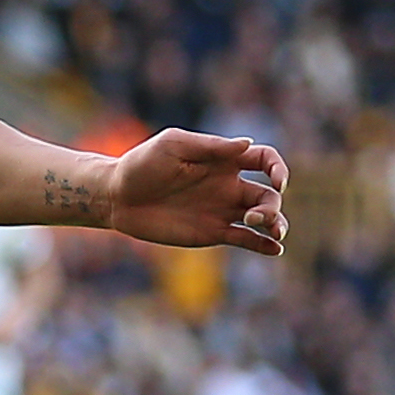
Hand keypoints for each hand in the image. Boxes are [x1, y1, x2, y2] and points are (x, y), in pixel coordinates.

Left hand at [102, 130, 289, 255]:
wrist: (116, 197)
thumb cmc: (141, 164)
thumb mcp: (172, 145)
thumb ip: (209, 146)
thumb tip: (247, 144)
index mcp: (223, 160)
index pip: (264, 159)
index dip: (278, 168)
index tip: (277, 181)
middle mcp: (227, 185)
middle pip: (267, 194)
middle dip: (272, 206)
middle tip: (255, 216)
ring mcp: (221, 210)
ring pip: (262, 217)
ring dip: (276, 224)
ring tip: (272, 231)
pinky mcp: (211, 232)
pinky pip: (244, 239)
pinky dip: (262, 244)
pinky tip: (274, 249)